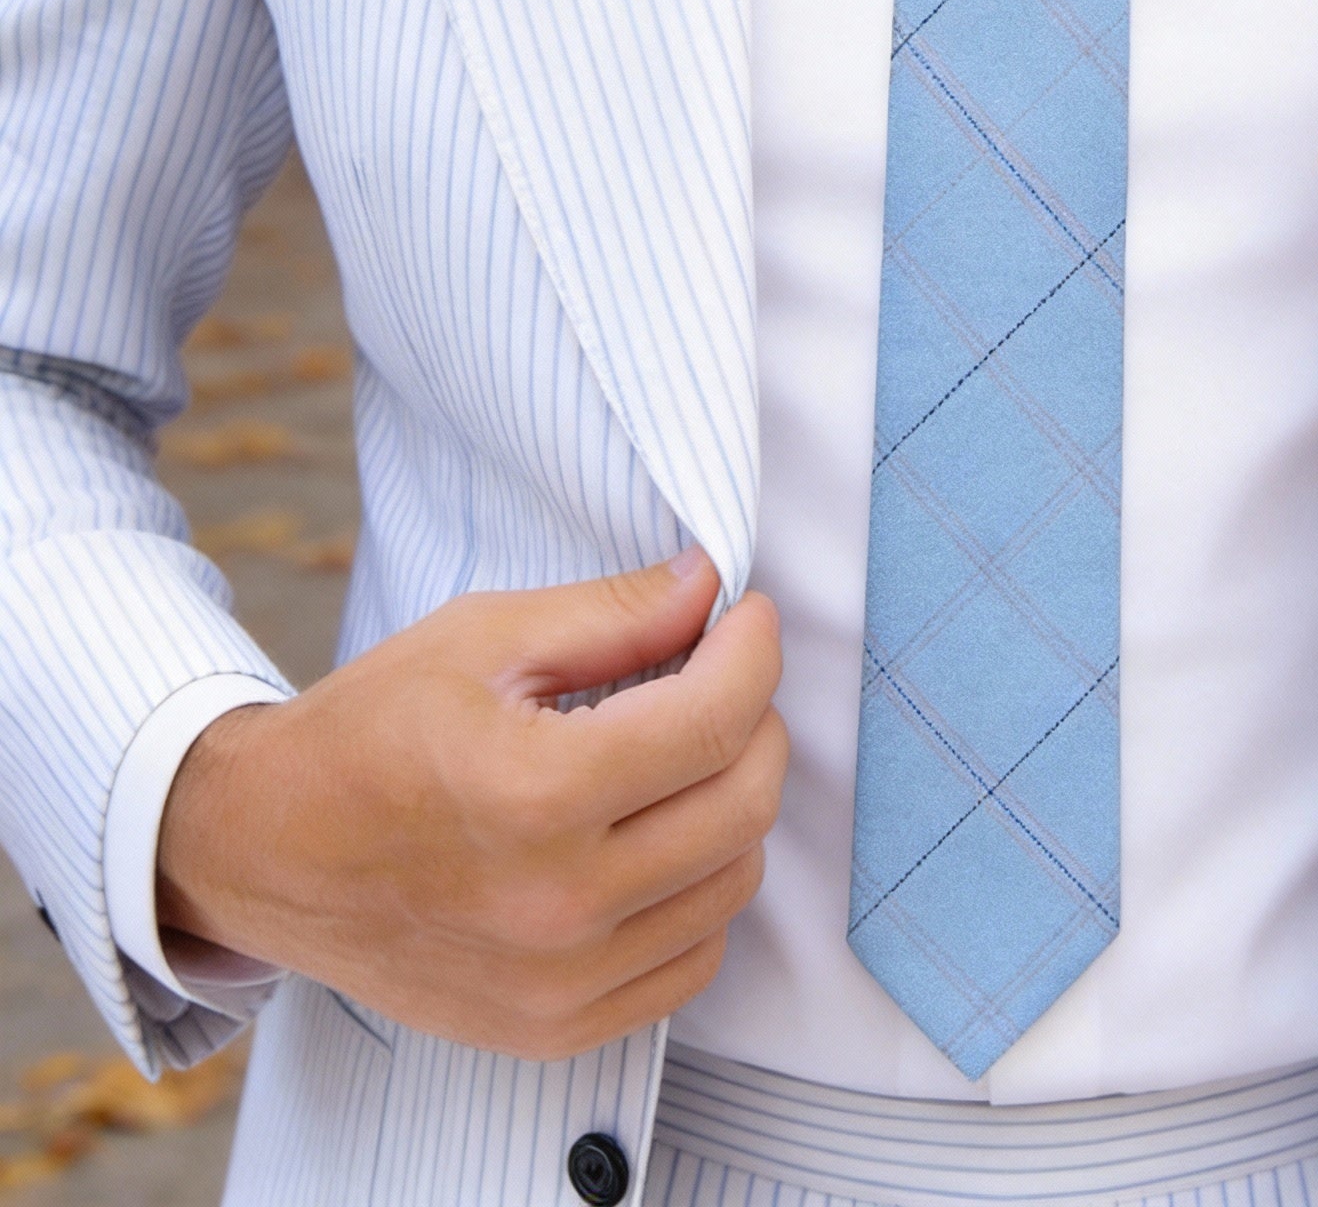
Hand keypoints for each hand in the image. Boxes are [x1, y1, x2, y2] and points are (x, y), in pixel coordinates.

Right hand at [158, 549, 785, 1061]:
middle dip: (757, 719)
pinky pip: (692, 958)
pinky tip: (657, 835)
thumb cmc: (369, 729)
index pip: (717, 720)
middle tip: (721, 677)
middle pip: (745, 804)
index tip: (747, 617)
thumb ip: (614, 613)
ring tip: (682, 754)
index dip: (754, 652)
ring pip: (733, 882)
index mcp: (535, 795)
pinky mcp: (554, 1027)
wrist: (264, 849)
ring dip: (733, 801)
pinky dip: (700, 888)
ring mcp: (558, 981)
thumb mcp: (484, 638)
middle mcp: (555, 905)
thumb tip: (711, 585)